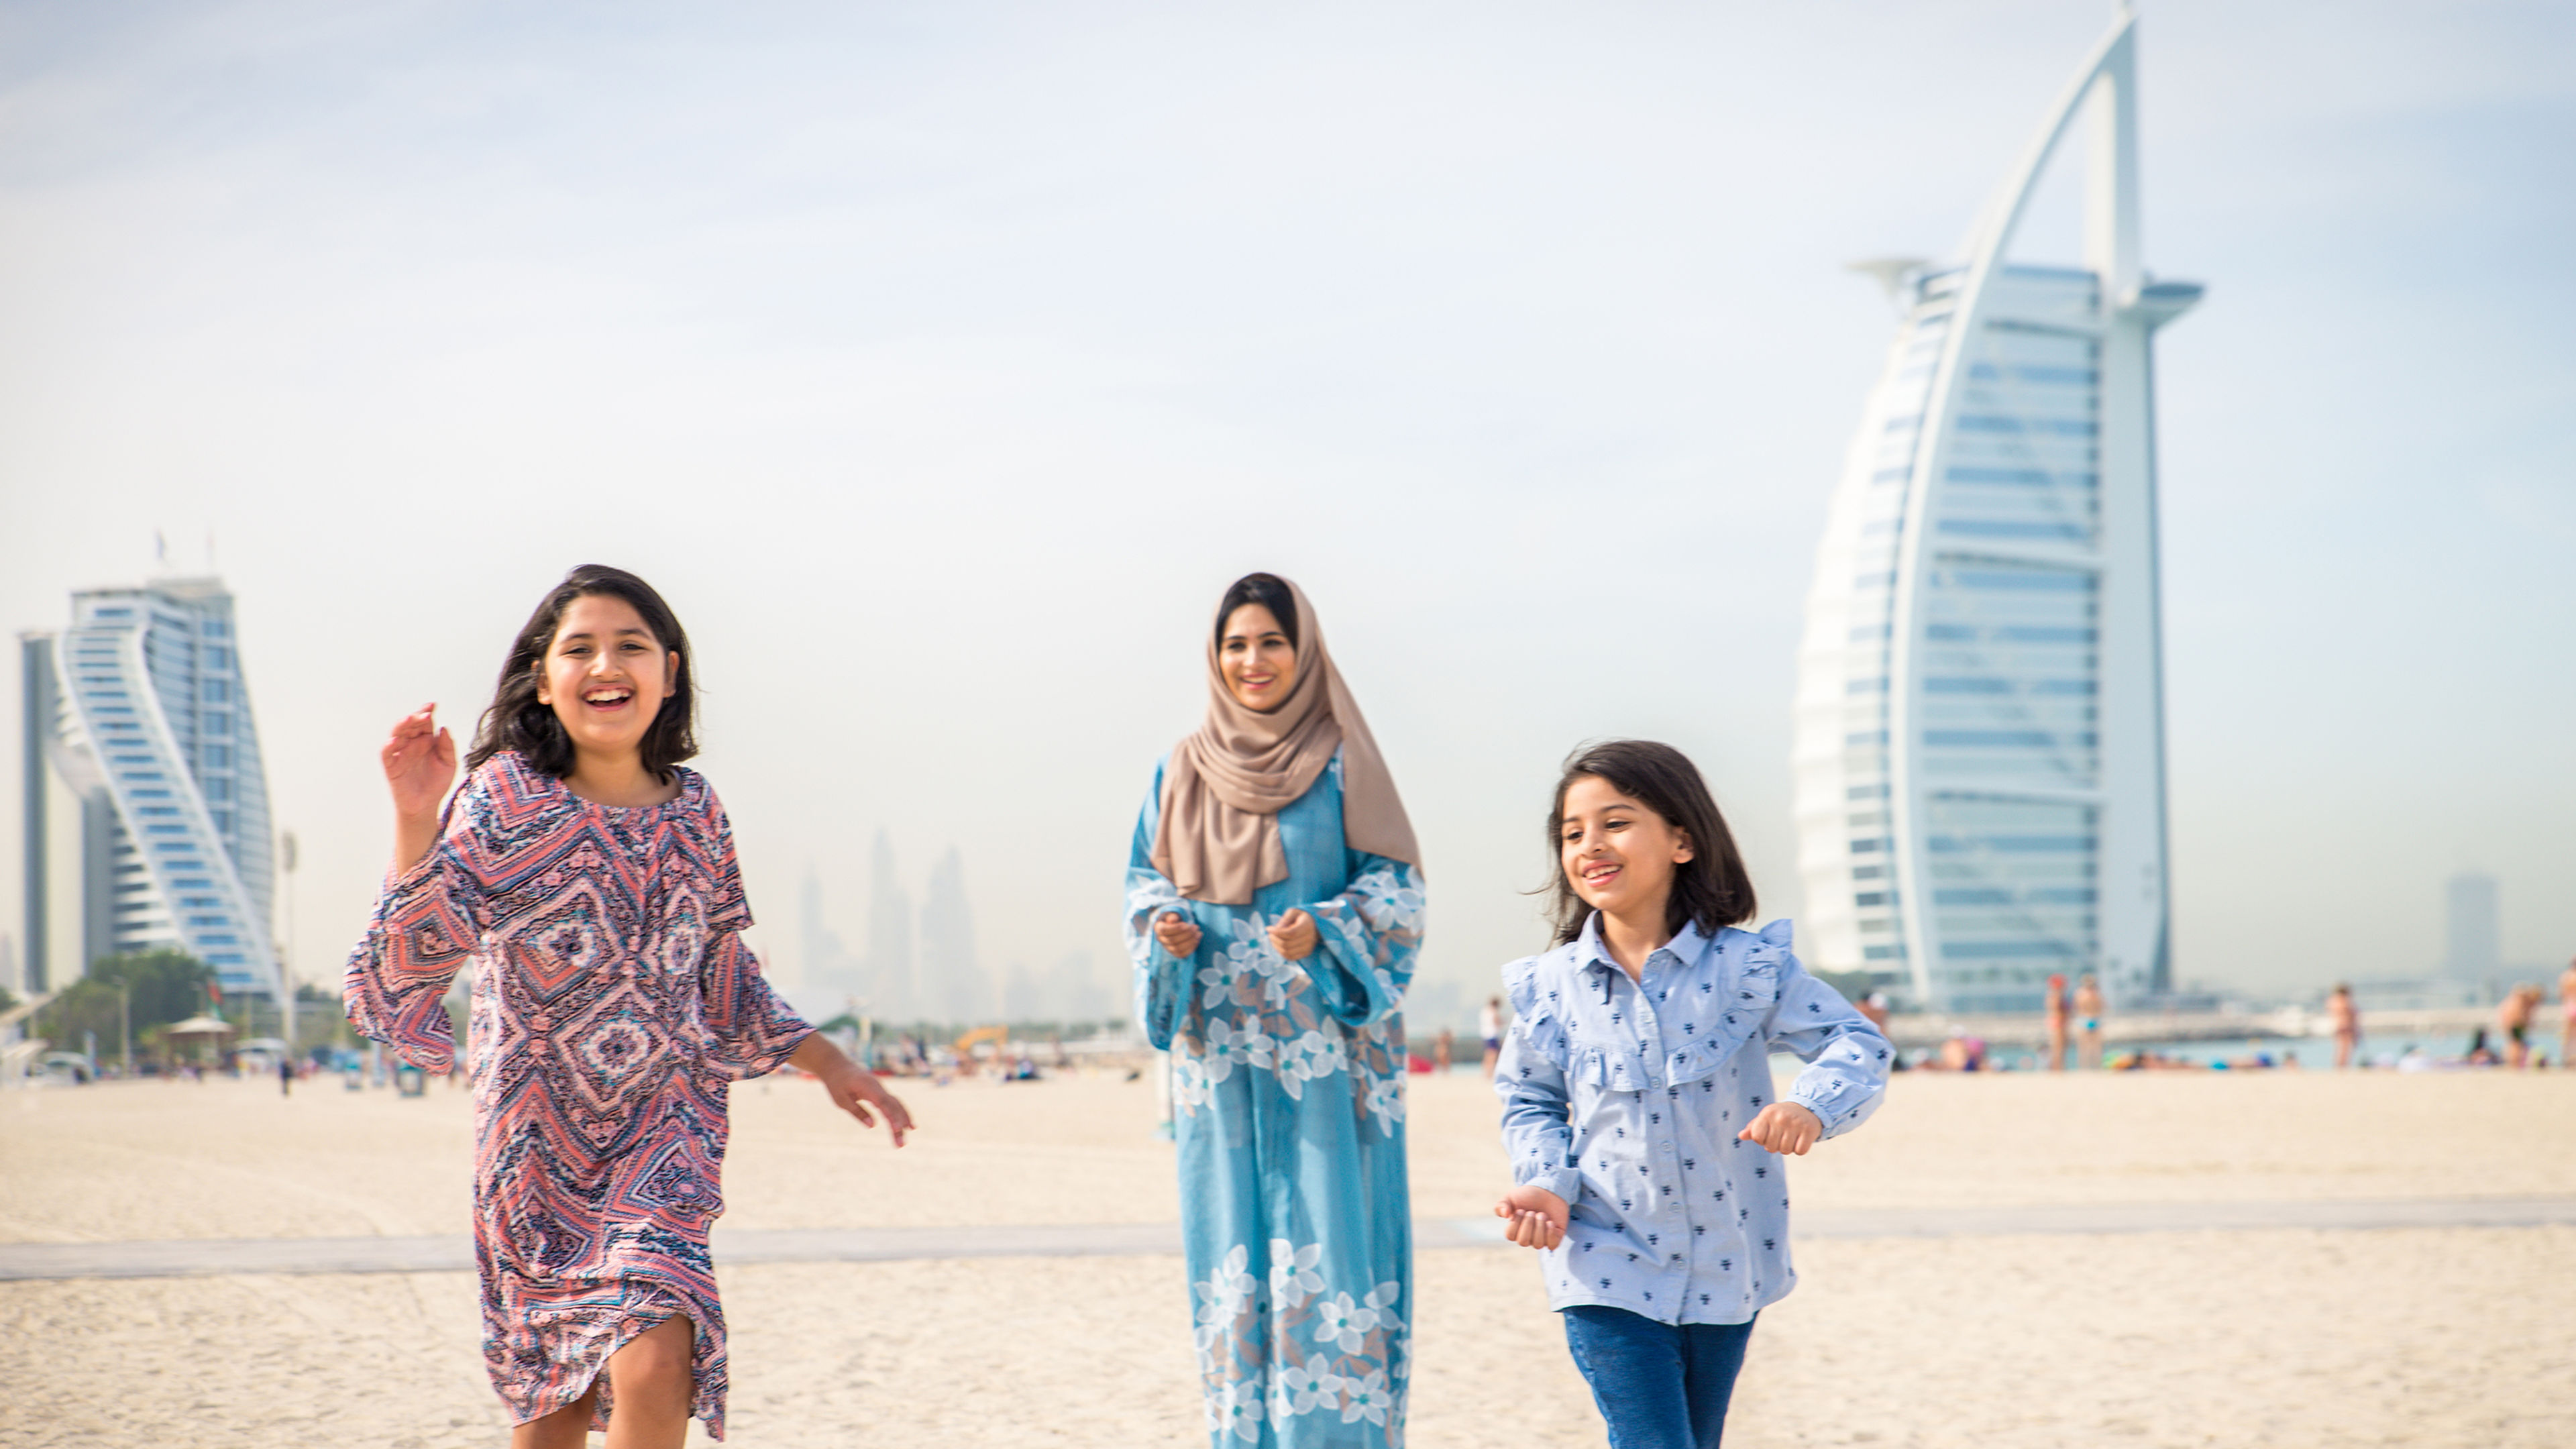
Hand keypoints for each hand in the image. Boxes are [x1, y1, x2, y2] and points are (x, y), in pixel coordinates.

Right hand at [384, 705, 456, 871]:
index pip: (424, 723)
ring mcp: (400, 754)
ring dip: (401, 726)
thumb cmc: (437, 784)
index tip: (433, 705)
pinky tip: (395, 741)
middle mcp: (411, 744)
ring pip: (396, 735)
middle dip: (416, 717)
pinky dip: (388, 746)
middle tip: (425, 713)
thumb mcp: (449, 764)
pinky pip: (387, 754)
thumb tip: (443, 728)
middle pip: (410, 725)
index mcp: (425, 741)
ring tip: (409, 719)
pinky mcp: (391, 767)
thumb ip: (447, 747)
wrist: (426, 806)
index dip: (426, 712)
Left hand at [821, 1060, 913, 1146]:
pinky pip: (894, 1104)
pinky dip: (901, 1115)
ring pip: (896, 1105)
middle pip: (893, 1106)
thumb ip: (857, 1111)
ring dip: (903, 1122)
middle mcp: (879, 1087)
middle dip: (899, 1124)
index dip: (892, 1115)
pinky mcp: (881, 1093)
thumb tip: (872, 1126)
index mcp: (868, 1086)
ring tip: (903, 1142)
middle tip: (901, 1145)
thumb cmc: (837, 1083)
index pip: (883, 1103)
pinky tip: (907, 1127)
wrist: (837, 1066)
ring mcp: (881, 1089)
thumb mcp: (840, 1099)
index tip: (898, 1129)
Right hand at [1153, 911, 1201, 956]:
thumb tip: (1173, 920)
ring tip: (1199, 933)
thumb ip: (1172, 916)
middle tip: (1196, 927)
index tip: (1186, 925)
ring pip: (1178, 948)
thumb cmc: (1174, 918)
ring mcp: (1167, 947)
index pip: (1164, 930)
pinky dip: (1191, 948)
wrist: (1175, 926)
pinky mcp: (1174, 953)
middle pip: (1173, 940)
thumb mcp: (1173, 914)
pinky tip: (1197, 940)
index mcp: (1158, 928)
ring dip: (1190, 941)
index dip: (1176, 928)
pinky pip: (1182, 954)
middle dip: (1187, 934)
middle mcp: (1161, 939)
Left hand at [1266, 908, 1317, 960]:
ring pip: (1287, 952)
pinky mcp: (1306, 954)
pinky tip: (1279, 945)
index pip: (1290, 933)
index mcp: (1307, 926)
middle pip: (1286, 944)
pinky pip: (1290, 957)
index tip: (1269, 928)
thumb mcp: (1293, 912)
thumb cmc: (1301, 917)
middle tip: (1270, 934)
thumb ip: (1285, 919)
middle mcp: (1310, 938)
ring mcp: (1308, 948)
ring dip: (1276, 946)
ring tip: (1273, 939)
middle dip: (1274, 939)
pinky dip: (1281, 952)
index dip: (1277, 932)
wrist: (1314, 926)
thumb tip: (1277, 929)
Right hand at [1493, 1184, 1567, 1249]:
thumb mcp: (1511, 1197)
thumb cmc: (1527, 1196)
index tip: (1520, 1210)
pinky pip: (1552, 1245)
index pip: (1510, 1235)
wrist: (1547, 1191)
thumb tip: (1505, 1215)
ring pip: (1538, 1244)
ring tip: (1542, 1214)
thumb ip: (1502, 1205)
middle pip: (1523, 1242)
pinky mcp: (1555, 1238)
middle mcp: (1527, 1237)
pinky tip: (1550, 1222)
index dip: (1515, 1223)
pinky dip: (1551, 1234)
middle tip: (1532, 1211)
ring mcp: (1541, 1239)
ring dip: (1540, 1227)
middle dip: (1528, 1224)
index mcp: (1515, 1230)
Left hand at [1737, 1102, 1822, 1155]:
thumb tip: (1740, 1136)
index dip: (1762, 1140)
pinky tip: (1800, 1138)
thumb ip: (1752, 1128)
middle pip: (1771, 1148)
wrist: (1807, 1108)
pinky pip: (1800, 1151)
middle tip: (1782, 1135)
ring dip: (1788, 1148)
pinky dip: (1799, 1149)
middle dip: (1776, 1146)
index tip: (1768, 1134)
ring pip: (1785, 1151)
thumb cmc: (1781, 1116)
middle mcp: (1780, 1117)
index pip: (1757, 1137)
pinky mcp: (1809, 1130)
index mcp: (1767, 1113)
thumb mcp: (1766, 1118)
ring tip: (1791, 1136)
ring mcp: (1795, 1123)